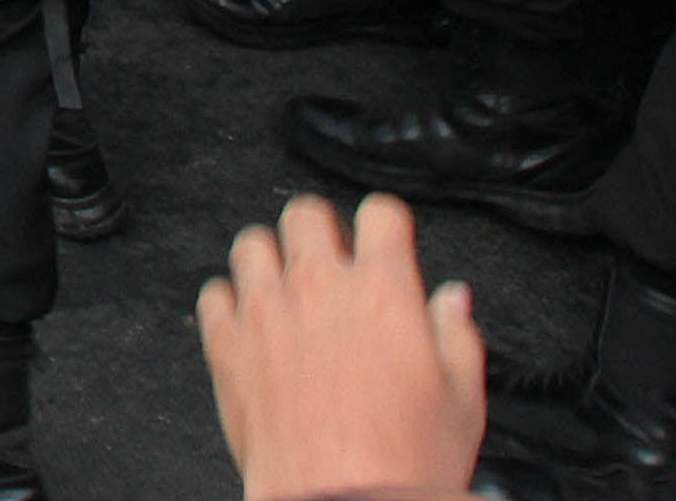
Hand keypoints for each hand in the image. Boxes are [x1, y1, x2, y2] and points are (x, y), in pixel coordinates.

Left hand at [195, 193, 484, 500]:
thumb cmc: (401, 463)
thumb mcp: (463, 401)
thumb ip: (457, 335)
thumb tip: (452, 301)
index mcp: (383, 292)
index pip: (380, 212)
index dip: (384, 224)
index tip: (383, 240)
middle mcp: (319, 288)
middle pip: (305, 213)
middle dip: (321, 231)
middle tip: (331, 261)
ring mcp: (265, 311)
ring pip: (251, 243)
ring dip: (271, 261)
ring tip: (287, 291)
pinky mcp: (225, 343)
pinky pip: (213, 294)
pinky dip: (229, 303)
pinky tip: (251, 325)